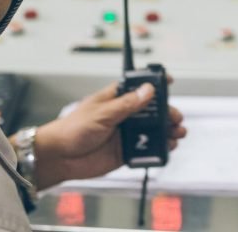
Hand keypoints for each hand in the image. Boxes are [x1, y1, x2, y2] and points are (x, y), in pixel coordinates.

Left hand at [28, 82, 186, 189]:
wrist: (60, 157)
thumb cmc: (72, 129)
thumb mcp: (101, 113)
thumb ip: (126, 104)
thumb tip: (148, 90)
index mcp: (116, 99)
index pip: (139, 87)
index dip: (154, 83)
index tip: (169, 80)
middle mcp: (124, 115)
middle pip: (153, 110)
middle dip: (167, 112)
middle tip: (174, 118)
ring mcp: (126, 133)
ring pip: (153, 129)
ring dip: (167, 130)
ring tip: (177, 132)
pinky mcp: (127, 151)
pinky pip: (148, 148)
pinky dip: (160, 147)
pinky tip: (168, 146)